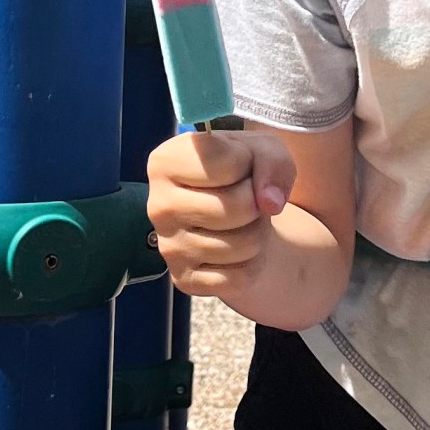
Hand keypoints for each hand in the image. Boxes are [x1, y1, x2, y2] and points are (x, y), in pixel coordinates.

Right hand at [146, 128, 294, 301]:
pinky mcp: (184, 280)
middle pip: (237, 208)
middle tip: (248, 199)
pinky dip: (252, 264)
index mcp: (164, 162)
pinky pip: (239, 278)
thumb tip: (270, 202)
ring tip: (243, 221)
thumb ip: (271, 160)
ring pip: (243, 245)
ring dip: (258, 233)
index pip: (225, 163)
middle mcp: (158, 205)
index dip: (248, 163)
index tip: (238, 164)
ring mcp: (168, 247)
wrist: (233, 211)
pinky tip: (236, 248)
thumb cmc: (240, 172)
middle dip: (257, 203)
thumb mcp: (260, 149)